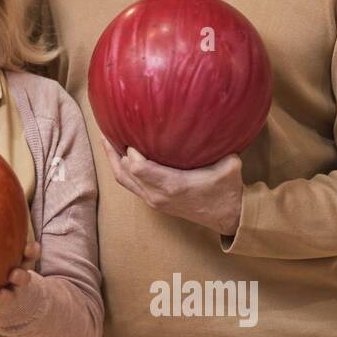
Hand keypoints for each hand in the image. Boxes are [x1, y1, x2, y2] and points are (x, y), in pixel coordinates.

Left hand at [0, 241, 41, 321]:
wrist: (8, 301)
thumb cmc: (2, 265)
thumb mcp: (8, 249)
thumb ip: (0, 230)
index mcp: (22, 264)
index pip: (31, 256)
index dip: (32, 252)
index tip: (32, 248)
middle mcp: (16, 280)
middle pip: (23, 278)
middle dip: (21, 276)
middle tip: (15, 273)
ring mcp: (7, 295)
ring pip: (9, 295)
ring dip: (6, 295)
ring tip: (1, 293)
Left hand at [100, 137, 242, 236]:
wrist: (229, 216)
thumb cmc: (228, 190)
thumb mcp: (229, 166)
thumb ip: (219, 146)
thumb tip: (213, 120)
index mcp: (173, 185)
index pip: (138, 168)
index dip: (130, 152)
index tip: (130, 134)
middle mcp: (158, 195)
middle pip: (124, 173)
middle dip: (114, 151)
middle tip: (108, 129)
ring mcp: (154, 201)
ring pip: (123, 180)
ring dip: (113, 160)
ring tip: (107, 139)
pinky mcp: (154, 202)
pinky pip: (129, 185)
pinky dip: (122, 169)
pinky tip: (120, 154)